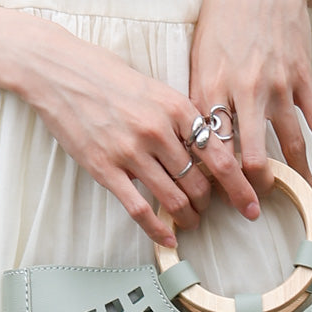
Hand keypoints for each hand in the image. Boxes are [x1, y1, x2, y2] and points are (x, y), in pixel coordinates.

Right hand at [22, 22, 260, 245]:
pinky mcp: (105, 169)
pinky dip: (157, 230)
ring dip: (187, 217)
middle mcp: (158, 131)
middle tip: (209, 210)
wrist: (60, 72)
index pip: (220, 155)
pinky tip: (167, 239)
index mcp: (176, 108)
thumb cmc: (108, 78)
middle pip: (199, 182)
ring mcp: (131, 152)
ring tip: (189, 222)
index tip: (251, 202)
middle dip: (210, 203)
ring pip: (173, 199)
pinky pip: (139, 209)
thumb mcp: (156, 90)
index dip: (240, 185)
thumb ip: (181, 119)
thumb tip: (207, 148)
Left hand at [189, 0, 311, 192]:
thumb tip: (192, 139)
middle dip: (252, 190)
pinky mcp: (302, 79)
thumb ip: (197, 98)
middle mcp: (244, 92)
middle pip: (250, 156)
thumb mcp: (198, 54)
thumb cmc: (222, 15)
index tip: (211, 203)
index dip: (212, 180)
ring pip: (288, 145)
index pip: (210, 147)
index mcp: (210, 87)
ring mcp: (277, 86)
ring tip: (297, 202)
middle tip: (252, 212)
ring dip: (294, 178)